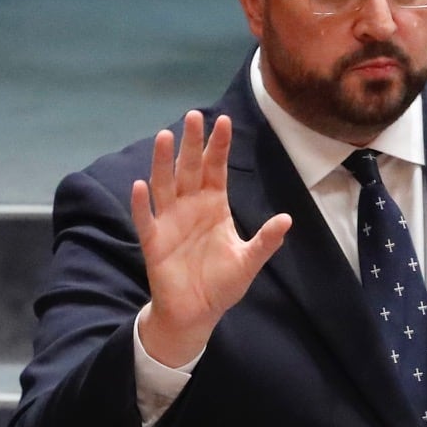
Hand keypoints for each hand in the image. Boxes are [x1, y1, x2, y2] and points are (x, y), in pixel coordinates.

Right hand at [130, 111, 290, 365]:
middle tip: (193, 115)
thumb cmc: (222, 283)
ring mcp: (169, 221)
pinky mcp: (153, 240)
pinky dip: (142, 202)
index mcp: (214, 207)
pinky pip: (145, 218)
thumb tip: (286, 220)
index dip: (219, 147)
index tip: (224, 121)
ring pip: (164, 185)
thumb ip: (265, 241)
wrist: (196, 311)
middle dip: (191, 143)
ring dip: (163, 162)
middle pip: (189, 169)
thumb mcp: (248, 261)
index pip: (215, 170)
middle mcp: (190, 207)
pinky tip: (140, 184)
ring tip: (165, 137)